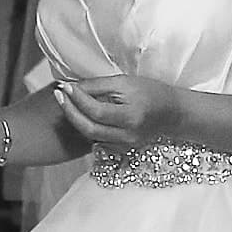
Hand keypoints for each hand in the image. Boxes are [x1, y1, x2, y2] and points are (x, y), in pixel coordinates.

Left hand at [55, 72, 181, 147]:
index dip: (77, 99)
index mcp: (131, 117)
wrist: (172, 113)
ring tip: (66, 103)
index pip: (96, 111)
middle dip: (70, 112)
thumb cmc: (150, 91)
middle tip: (59, 95)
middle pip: (89, 128)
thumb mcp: (125, 82)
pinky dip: (86, 128)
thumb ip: (98, 86)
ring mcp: (124, 146)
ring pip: (90, 136)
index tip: (65, 86)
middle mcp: (127, 135)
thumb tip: (71, 87)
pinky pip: (97, 141)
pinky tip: (81, 115)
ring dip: (75, 120)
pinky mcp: (122, 149)